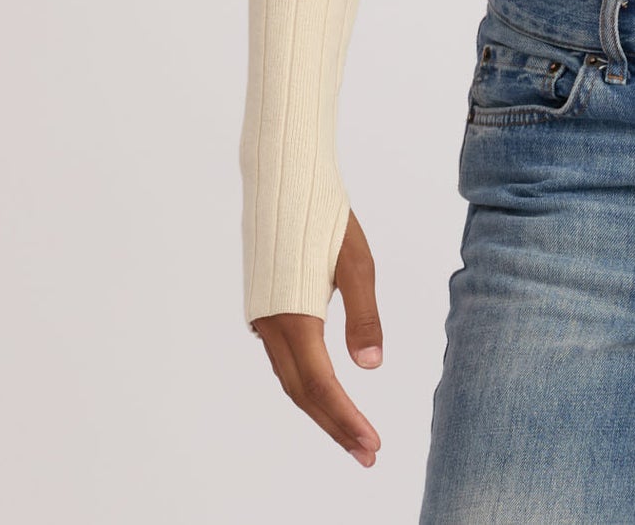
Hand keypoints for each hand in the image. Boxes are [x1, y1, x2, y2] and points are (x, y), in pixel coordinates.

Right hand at [249, 208, 386, 467]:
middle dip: (335, 426)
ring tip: (352, 432)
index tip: (371, 445)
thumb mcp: (358, 261)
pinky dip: (306, 383)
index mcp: (294, 316)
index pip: (321, 385)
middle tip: (367, 454)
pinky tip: (326, 390)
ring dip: (321, 408)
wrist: (282, 180)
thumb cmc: (325, 216)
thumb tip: (371, 367)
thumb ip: (363, 316)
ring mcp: (263, 318)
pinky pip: (284, 359)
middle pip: (302, 393)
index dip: (345, 419)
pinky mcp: (264, 308)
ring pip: (291, 379)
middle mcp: (271, 325)